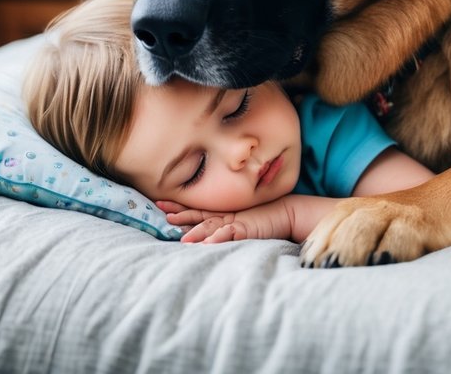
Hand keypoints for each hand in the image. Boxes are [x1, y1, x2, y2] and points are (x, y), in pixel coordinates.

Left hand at [156, 198, 293, 242]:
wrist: (289, 213)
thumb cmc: (268, 218)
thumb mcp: (244, 222)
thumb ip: (229, 227)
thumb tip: (210, 236)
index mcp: (224, 214)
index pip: (198, 211)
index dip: (181, 208)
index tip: (162, 206)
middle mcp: (226, 216)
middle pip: (199, 214)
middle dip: (180, 213)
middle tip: (162, 212)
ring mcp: (236, 221)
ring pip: (211, 225)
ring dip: (195, 231)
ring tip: (181, 238)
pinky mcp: (246, 228)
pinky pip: (229, 234)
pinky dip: (218, 238)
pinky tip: (207, 244)